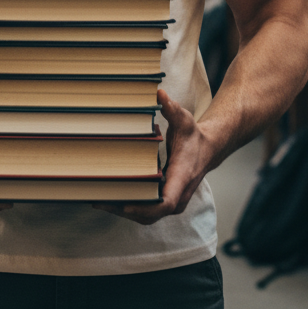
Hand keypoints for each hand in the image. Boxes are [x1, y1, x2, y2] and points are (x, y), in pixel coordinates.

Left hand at [94, 88, 211, 225]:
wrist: (207, 150)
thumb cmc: (193, 136)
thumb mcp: (184, 120)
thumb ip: (172, 108)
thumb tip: (159, 93)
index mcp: (181, 177)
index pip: (166, 202)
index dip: (144, 206)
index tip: (124, 202)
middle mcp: (178, 195)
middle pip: (150, 214)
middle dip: (124, 209)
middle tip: (99, 199)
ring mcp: (172, 202)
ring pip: (147, 215)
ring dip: (123, 210)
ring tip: (99, 200)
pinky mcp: (166, 201)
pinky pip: (147, 210)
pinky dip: (130, 207)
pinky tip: (111, 198)